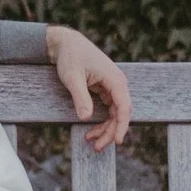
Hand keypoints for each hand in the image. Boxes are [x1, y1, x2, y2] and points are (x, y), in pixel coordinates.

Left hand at [47, 25, 132, 150]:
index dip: (122, 126)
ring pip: (114, 114)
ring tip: (91, 142)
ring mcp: (112, 87)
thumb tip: (85, 117)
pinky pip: (107, 110)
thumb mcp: (72, 77)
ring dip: (105, 129)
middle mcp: (117, 84)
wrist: (66, 43)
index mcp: (115, 80)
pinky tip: (90, 131)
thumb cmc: (70, 57)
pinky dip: (101, 121)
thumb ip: (80, 97)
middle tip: (96, 147)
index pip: (124, 107)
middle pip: (120, 114)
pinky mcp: (105, 89)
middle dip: (110, 132)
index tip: (117, 141)